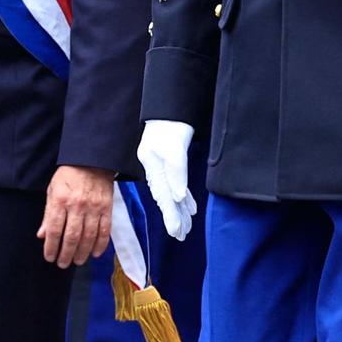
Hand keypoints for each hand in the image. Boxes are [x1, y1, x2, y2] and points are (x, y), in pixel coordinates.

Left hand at [39, 164, 115, 266]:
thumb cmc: (69, 176)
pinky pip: (105, 231)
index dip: (51, 246)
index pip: (54, 229)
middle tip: (62, 264)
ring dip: (82, 252)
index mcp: (60, 200)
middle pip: (71, 237)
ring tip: (77, 261)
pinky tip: (95, 254)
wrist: (92, 161)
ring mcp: (93, 208)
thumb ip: (47, 214)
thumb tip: (42, 235)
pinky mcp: (106, 209)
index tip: (49, 257)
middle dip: (66, 254)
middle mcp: (77, 206)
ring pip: (88, 237)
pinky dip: (100, 244)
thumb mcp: (52, 190)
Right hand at [137, 119, 197, 240]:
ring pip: (170, 192)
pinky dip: (182, 196)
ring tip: (185, 227)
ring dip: (178, 210)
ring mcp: (161, 164)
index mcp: (154, 165)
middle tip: (181, 236)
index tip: (176, 231)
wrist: (169, 106)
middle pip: (165, 197)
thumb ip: (176, 171)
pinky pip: (175, 183)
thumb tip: (178, 196)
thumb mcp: (174, 146)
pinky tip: (188, 207)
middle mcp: (156, 167)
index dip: (170, 214)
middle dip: (173, 217)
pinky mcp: (169, 161)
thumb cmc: (171, 123)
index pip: (164, 195)